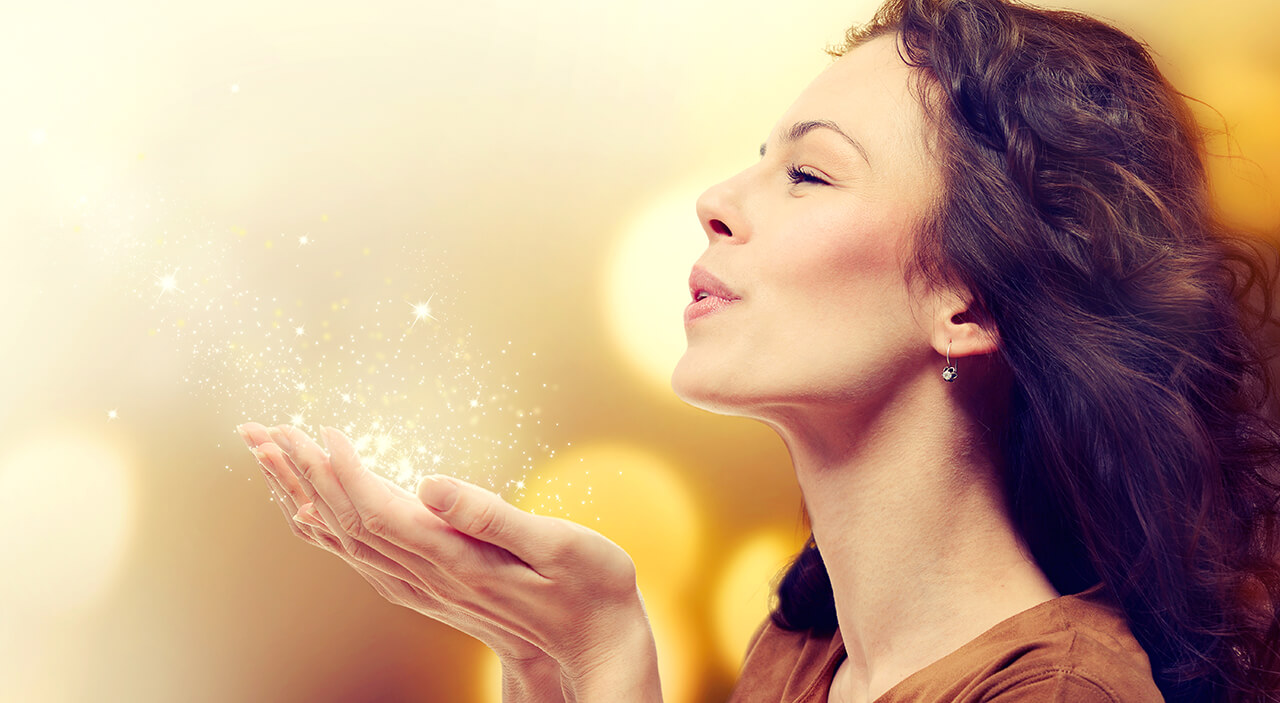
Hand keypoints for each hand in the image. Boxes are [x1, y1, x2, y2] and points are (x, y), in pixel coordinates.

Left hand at [238, 422, 660, 701]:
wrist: (596, 648)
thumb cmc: (590, 592)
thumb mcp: (558, 546)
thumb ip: (491, 517)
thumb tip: (431, 484)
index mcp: (459, 562)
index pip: (380, 514)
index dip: (344, 472)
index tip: (321, 431)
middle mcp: (432, 578)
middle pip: (347, 524)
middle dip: (304, 475)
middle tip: (265, 432)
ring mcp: (429, 587)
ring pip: (348, 540)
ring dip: (306, 496)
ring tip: (273, 457)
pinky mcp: (433, 588)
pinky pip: (364, 556)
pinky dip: (330, 525)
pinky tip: (315, 510)